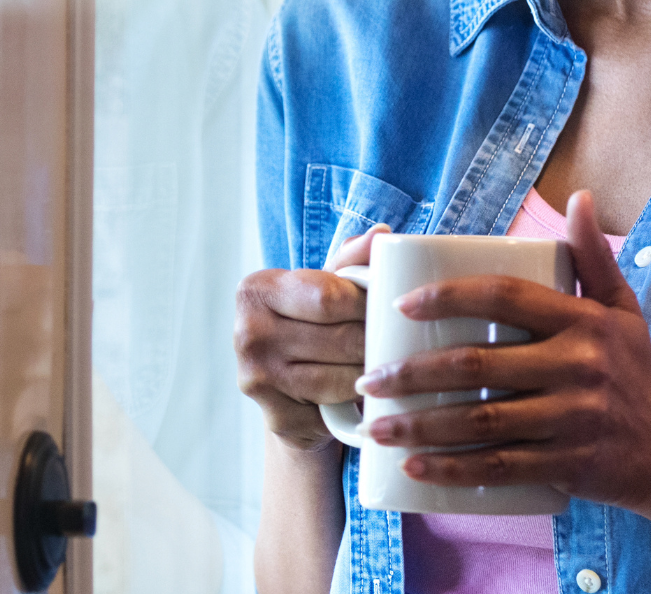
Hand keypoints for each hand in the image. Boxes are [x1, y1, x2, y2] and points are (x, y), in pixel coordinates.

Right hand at [233, 224, 386, 450]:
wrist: (285, 389)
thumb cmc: (311, 325)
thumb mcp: (325, 286)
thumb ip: (351, 259)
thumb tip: (382, 234)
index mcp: (257, 289)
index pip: (329, 298)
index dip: (369, 305)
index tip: (391, 308)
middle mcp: (248, 333)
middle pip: (340, 340)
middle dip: (377, 342)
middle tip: (402, 342)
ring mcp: (257, 379)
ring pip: (340, 379)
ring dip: (372, 375)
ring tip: (389, 367)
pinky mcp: (274, 417)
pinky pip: (334, 411)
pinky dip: (355, 406)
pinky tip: (367, 397)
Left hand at [355, 191, 650, 510]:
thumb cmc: (632, 373)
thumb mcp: (621, 310)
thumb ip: (594, 256)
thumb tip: (578, 198)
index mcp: (582, 321)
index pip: (505, 296)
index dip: (448, 297)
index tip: (400, 307)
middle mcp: (577, 367)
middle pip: (478, 364)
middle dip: (412, 374)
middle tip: (369, 380)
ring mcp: (571, 419)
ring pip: (480, 422)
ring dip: (419, 427)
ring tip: (376, 426)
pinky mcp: (566, 465)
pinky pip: (499, 468)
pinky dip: (452, 470)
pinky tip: (414, 468)